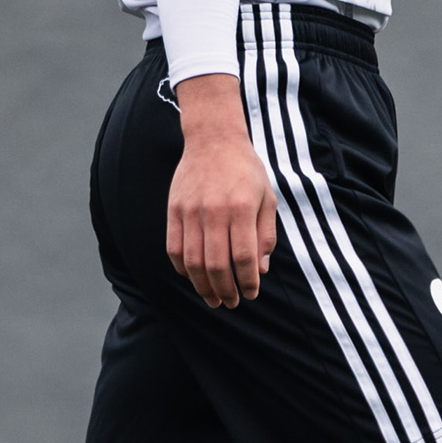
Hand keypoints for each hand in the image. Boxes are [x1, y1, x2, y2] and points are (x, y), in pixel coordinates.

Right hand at [168, 79, 276, 308]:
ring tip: (213, 299)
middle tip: (231, 303)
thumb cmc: (246, 171)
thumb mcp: (267, 198)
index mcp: (242, 208)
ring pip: (192, 261)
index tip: (251, 294)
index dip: (248, 282)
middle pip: (216, 264)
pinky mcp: (174, 210)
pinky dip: (183, 268)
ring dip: (202, 286)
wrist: (214, 140)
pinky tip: (193, 277)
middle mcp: (214, 211)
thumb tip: (260, 270)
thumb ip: (265, 235)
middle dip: (225, 290)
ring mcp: (190, 211)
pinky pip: (174, 248)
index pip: (244, 257)